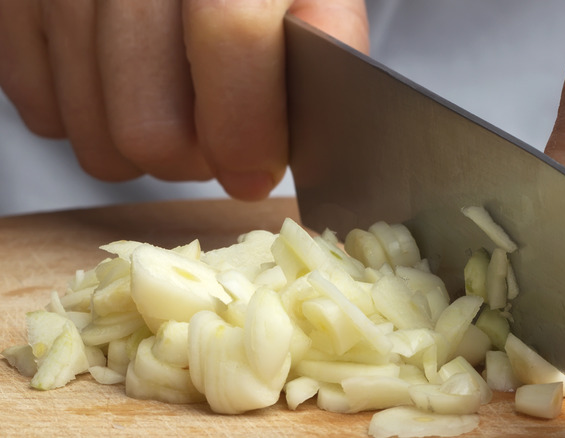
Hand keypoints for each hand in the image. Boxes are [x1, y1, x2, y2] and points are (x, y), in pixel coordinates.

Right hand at [0, 0, 368, 199]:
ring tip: (173, 120)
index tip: (255, 174)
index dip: (246, 125)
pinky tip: (119, 93)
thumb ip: (325, 47)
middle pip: (147, 120)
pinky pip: (38, 110)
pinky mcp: (14, 7)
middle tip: (215, 146)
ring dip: (142, 154)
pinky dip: (85, 122)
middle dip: (192, 164)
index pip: (230, 35)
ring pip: (90, 133)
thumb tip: (300, 141)